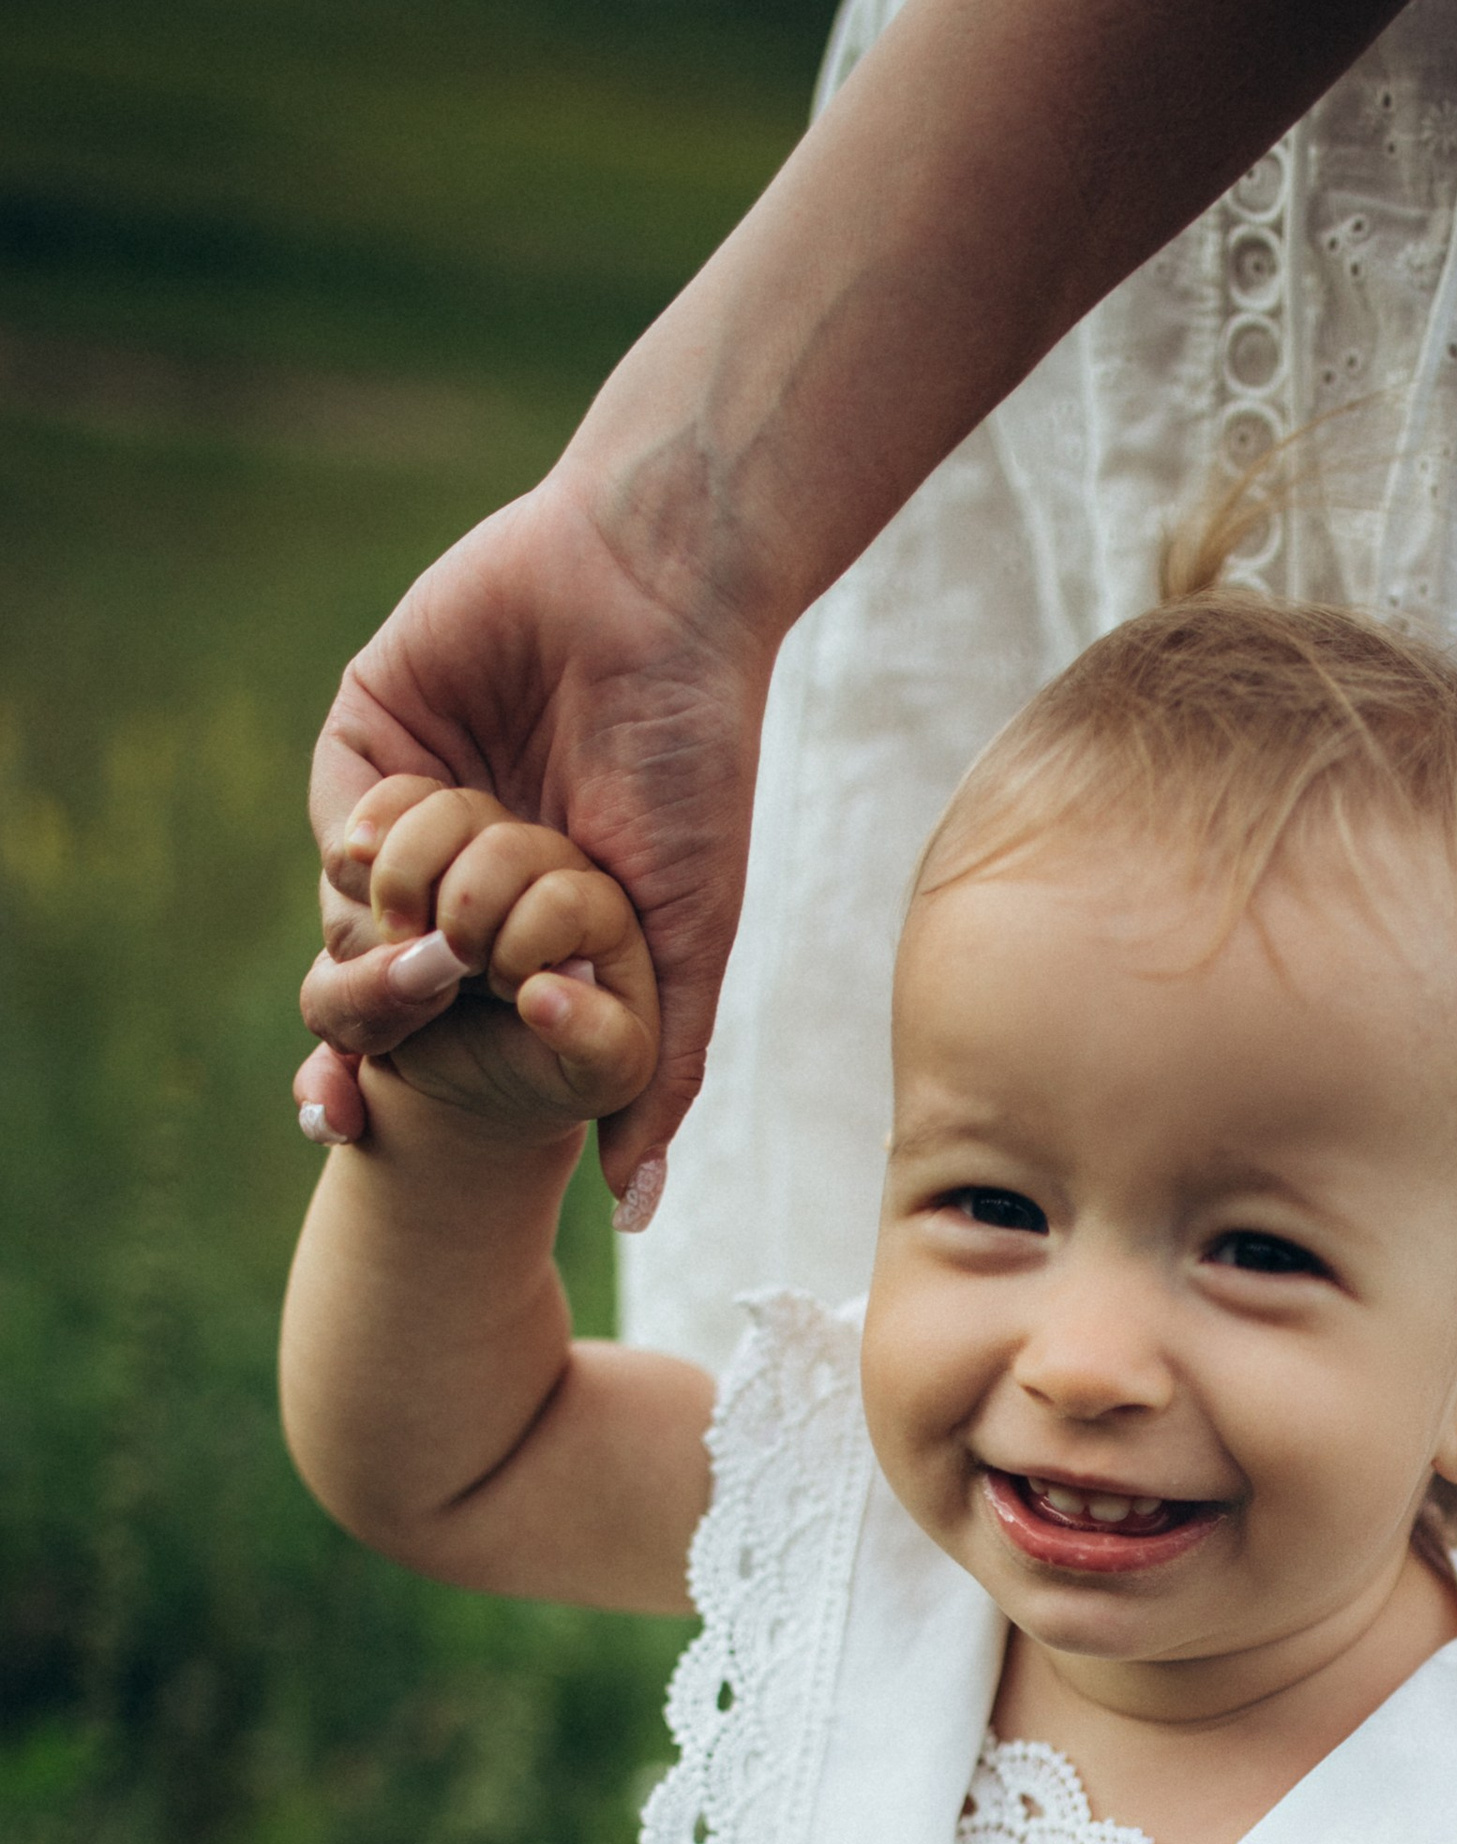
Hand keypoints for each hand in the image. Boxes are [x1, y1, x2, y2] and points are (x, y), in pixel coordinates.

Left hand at [295, 471, 766, 1200]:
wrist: (658, 600)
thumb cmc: (696, 770)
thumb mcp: (685, 948)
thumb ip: (656, 1075)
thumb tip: (636, 1213)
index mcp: (525, 942)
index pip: (432, 1042)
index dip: (375, 1092)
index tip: (344, 1129)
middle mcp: (459, 884)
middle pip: (366, 993)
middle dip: (368, 1021)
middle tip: (418, 1008)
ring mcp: (413, 810)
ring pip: (345, 922)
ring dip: (395, 934)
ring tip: (463, 926)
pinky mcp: (370, 736)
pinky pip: (341, 832)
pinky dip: (377, 848)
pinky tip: (444, 821)